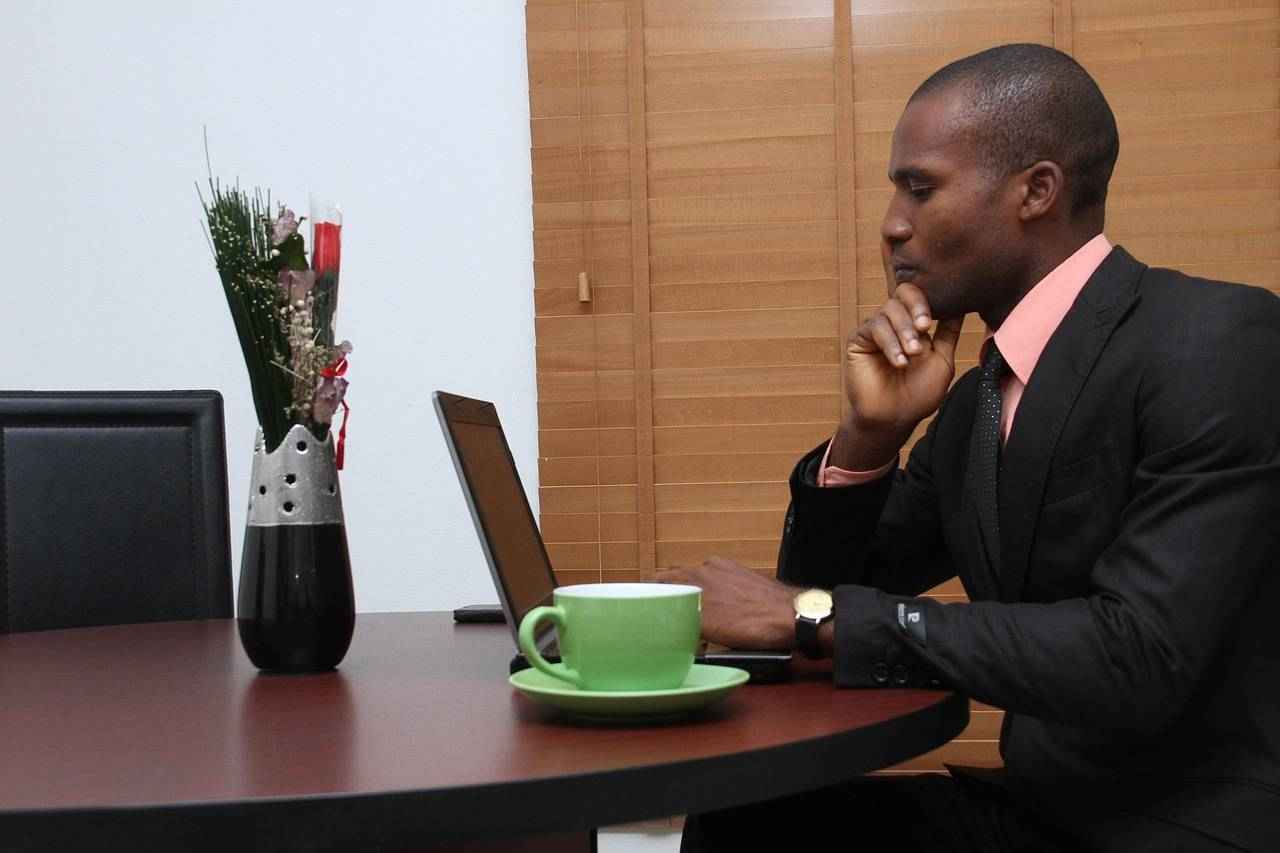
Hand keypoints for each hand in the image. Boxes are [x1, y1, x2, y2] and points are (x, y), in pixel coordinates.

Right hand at [654, 557, 795, 649]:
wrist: (792, 616)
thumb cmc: (752, 622)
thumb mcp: (706, 626)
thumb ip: (679, 617)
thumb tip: (658, 620)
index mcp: (695, 573)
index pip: (659, 578)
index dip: (647, 591)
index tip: (637, 602)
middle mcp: (709, 567)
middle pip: (677, 577)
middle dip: (666, 591)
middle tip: (658, 610)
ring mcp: (728, 570)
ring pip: (698, 580)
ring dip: (688, 593)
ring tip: (685, 612)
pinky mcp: (744, 577)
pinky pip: (717, 583)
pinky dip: (709, 594)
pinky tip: (713, 610)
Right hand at [834, 284, 962, 468]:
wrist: (894, 418)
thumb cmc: (918, 393)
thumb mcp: (942, 359)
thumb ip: (949, 332)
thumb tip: (962, 306)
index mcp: (915, 324)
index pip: (920, 296)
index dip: (928, 300)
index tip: (935, 319)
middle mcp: (895, 322)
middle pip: (902, 293)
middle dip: (916, 308)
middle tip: (923, 326)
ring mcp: (876, 330)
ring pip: (889, 310)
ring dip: (903, 331)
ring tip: (912, 354)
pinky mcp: (859, 340)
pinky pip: (873, 328)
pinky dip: (889, 343)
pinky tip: (899, 362)